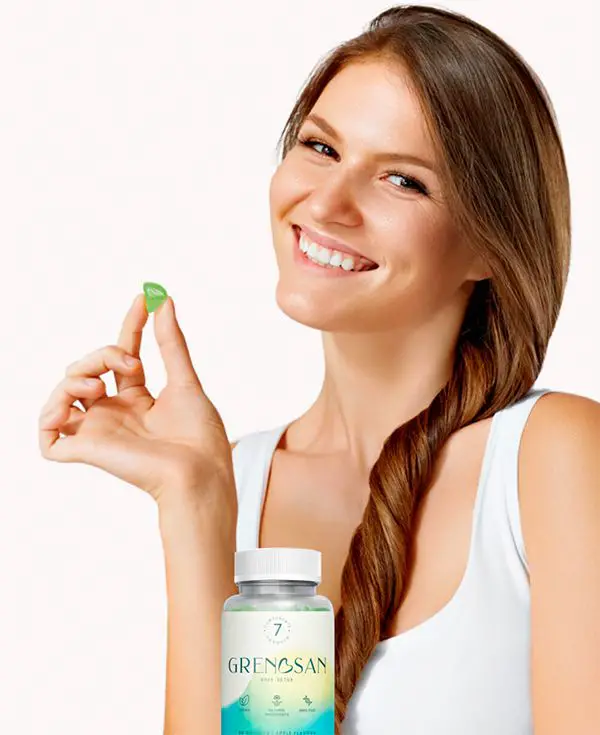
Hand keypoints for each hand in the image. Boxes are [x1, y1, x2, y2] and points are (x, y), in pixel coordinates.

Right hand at [38, 293, 235, 506]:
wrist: (200, 471)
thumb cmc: (200, 436)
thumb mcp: (185, 380)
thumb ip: (170, 343)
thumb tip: (164, 302)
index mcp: (139, 400)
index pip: (122, 355)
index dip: (129, 327)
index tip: (143, 299)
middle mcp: (116, 413)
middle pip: (89, 367)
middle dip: (104, 352)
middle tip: (131, 361)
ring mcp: (100, 430)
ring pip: (65, 390)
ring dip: (78, 374)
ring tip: (101, 384)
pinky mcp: (85, 450)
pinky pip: (48, 432)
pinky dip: (51, 411)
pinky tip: (81, 398)